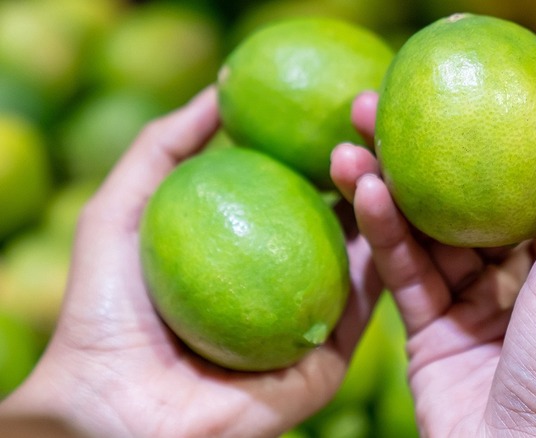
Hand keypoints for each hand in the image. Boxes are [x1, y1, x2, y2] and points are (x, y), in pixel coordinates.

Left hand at [0, 87, 382, 436]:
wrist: (118, 409)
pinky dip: (383, 255)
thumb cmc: (108, 312)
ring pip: (362, 254)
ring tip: (381, 155)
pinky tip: (389, 209)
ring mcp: (311, 320)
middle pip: (336, 217)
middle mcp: (285, 282)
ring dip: (380, 203)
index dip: (316, 147)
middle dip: (358, 166)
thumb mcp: (121, 209)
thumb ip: (163, 146)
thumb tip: (222, 90)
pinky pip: (365, 303)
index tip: (335, 106)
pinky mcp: (330, 357)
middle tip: (367, 122)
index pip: (294, 190)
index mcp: (248, 251)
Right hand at [330, 64, 535, 436]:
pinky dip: (384, 233)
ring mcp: (478, 303)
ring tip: (347, 145)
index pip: (530, 168)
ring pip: (426, 231)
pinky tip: (362, 193)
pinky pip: (405, 272)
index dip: (489, 121)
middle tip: (372, 107)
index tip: (446, 81)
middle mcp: (529, 273)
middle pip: (467, 194)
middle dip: (420, 149)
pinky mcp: (434, 332)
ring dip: (387, 187)